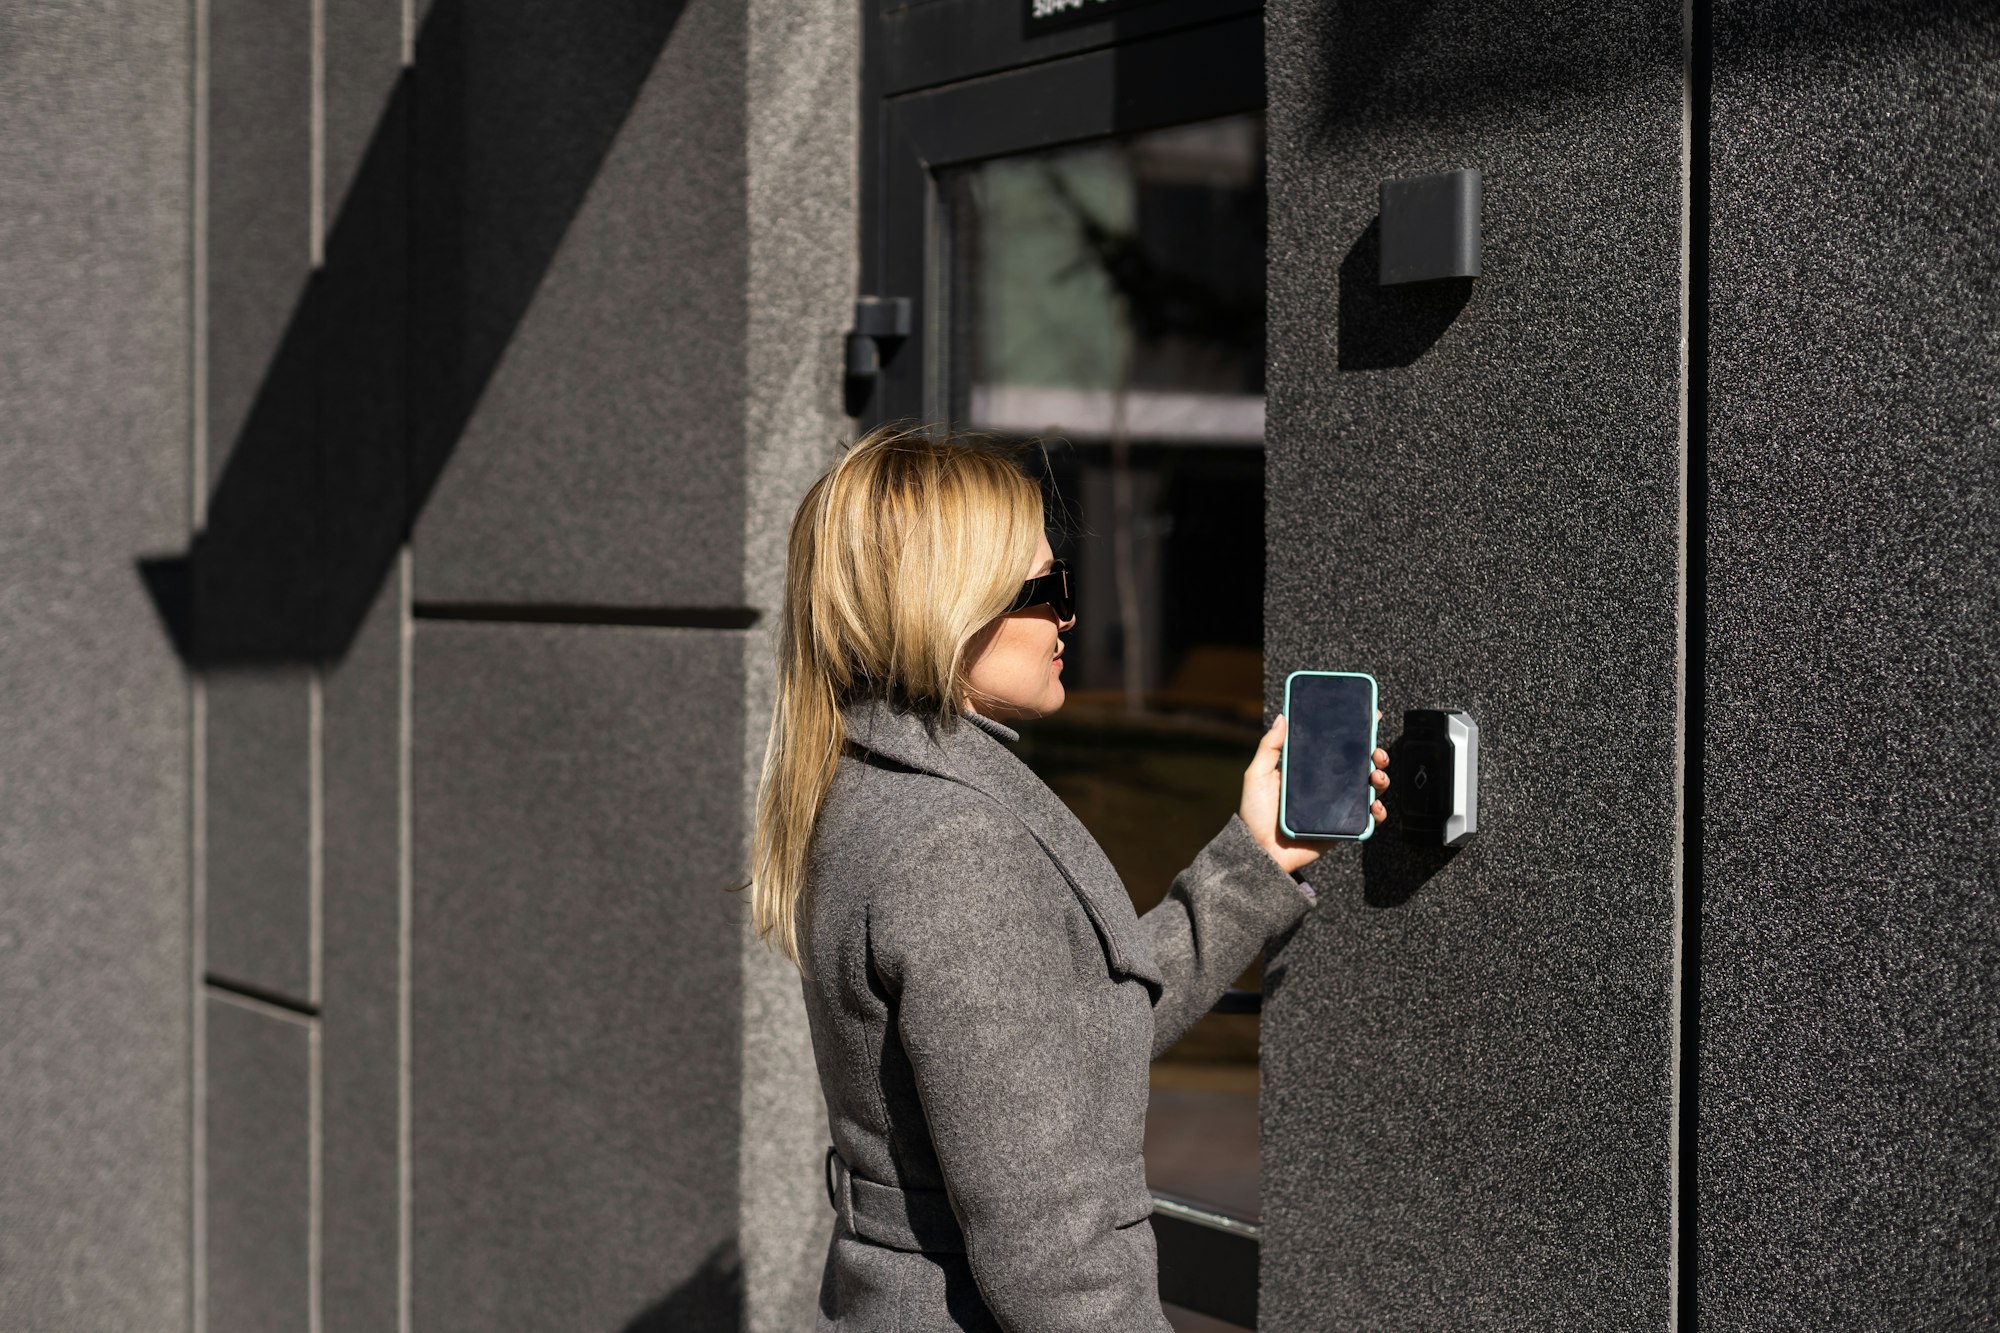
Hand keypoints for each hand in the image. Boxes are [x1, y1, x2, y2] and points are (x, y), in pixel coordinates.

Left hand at [1239, 713, 1391, 875]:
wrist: (1260, 851)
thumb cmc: (1255, 813)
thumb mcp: (1257, 775)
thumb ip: (1269, 747)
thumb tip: (1282, 717)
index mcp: (1310, 769)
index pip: (1337, 747)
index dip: (1355, 733)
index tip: (1369, 718)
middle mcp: (1328, 785)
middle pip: (1360, 765)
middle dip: (1375, 754)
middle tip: (1376, 751)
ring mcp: (1338, 806)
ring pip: (1370, 788)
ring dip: (1381, 778)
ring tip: (1376, 775)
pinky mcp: (1343, 827)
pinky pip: (1368, 819)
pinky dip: (1378, 812)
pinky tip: (1374, 805)